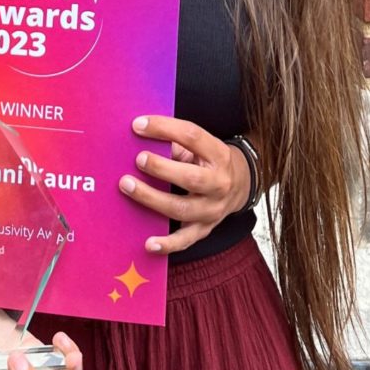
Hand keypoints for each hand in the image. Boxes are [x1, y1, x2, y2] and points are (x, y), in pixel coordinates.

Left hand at [120, 115, 248, 254]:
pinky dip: (166, 244)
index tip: (138, 125)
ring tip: (128, 186)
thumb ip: (174, 142)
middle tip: (138, 159)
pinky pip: (185, 240)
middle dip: (161, 168)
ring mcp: (213, 209)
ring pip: (182, 209)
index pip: (192, 137)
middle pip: (191, 178)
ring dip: (152, 199)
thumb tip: (139, 136)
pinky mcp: (204, 229)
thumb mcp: (201, 146)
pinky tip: (148, 243)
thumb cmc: (210, 162)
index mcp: (218, 155)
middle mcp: (219, 183)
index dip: (164, 128)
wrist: (241, 184)